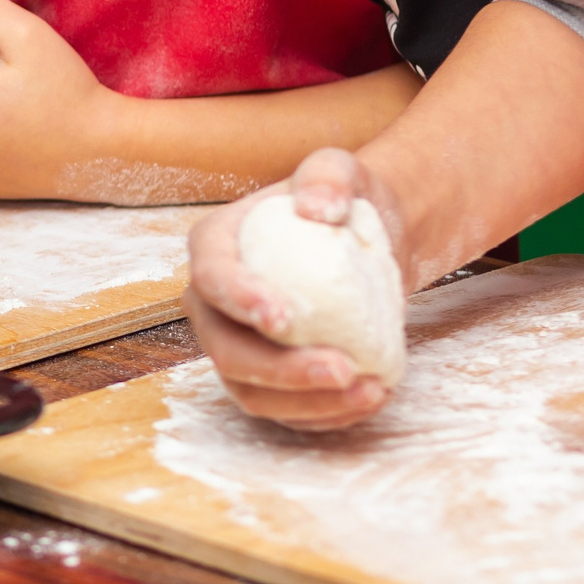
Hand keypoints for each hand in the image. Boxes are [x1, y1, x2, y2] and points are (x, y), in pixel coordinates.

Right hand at [183, 147, 411, 430]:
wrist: (366, 240)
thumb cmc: (342, 201)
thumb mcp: (339, 168)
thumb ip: (327, 175)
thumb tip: (318, 208)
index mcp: (214, 247)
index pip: (211, 279)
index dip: (238, 301)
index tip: (282, 317)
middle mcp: (214, 304)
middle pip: (225, 351)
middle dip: (278, 371)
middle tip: (341, 368)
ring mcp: (240, 345)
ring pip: (252, 393)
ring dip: (307, 403)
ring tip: (369, 389)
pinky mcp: (271, 378)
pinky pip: (288, 410)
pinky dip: (328, 414)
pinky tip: (372, 395)